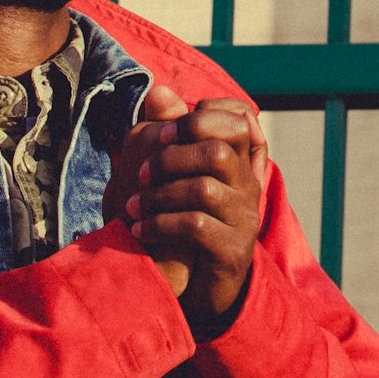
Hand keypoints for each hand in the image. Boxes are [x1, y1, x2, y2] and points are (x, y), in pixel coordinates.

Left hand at [104, 82, 261, 336]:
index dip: (200, 119)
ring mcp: (244, 220)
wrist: (201, 286)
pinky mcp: (232, 252)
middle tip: (141, 172)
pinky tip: (139, 230)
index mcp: (239, 162)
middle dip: (172, 157)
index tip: (160, 133)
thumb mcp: (178, 175)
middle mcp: (248, 187)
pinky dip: (160, 224)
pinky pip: (197, 227)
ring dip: (158, 196)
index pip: (239, 121)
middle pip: (219, 151)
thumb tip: (157, 91)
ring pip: (204, 189)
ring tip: (131, 206)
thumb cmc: (185, 220)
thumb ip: (171, 132)